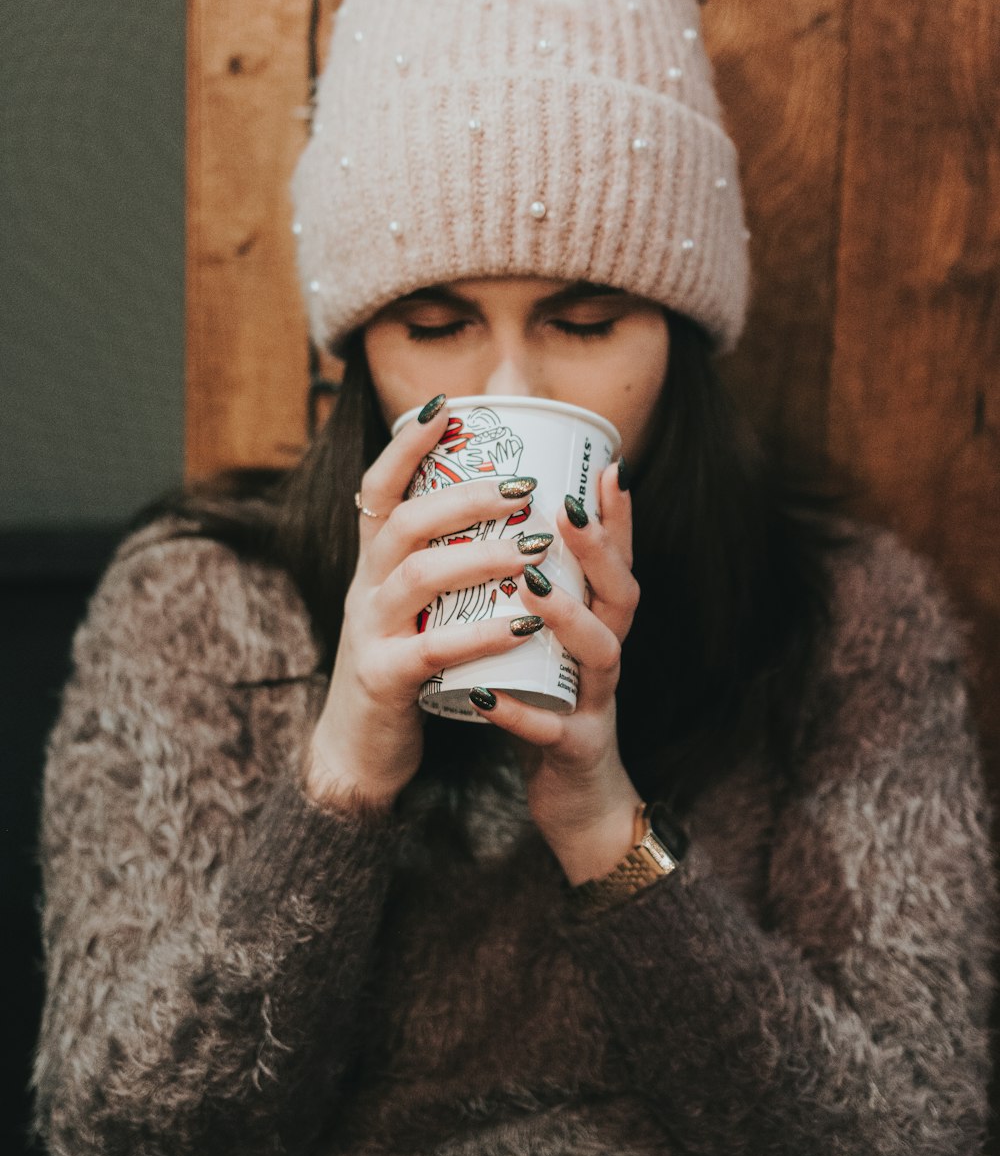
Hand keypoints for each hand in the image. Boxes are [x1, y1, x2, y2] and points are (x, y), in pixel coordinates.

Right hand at [305, 398, 549, 810]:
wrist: (361, 748)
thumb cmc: (404, 664)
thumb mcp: (414, 603)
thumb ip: (443, 556)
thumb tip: (500, 497)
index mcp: (375, 562)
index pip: (378, 487)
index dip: (406, 445)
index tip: (446, 407)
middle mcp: (365, 587)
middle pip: (404, 522)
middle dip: (465, 497)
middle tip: (526, 488)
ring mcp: (369, 633)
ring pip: (417, 577)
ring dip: (479, 557)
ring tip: (533, 552)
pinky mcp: (383, 680)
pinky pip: (431, 650)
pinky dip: (478, 635)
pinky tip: (520, 626)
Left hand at [468, 462, 641, 884]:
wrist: (578, 801)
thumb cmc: (555, 707)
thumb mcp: (553, 645)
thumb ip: (540, 595)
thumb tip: (502, 528)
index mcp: (601, 629)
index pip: (618, 564)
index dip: (619, 519)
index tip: (608, 466)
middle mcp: (607, 658)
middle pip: (620, 596)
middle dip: (599, 550)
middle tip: (568, 506)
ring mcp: (596, 704)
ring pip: (599, 655)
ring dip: (568, 618)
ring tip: (533, 587)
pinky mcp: (574, 751)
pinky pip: (550, 731)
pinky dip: (519, 714)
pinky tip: (485, 698)